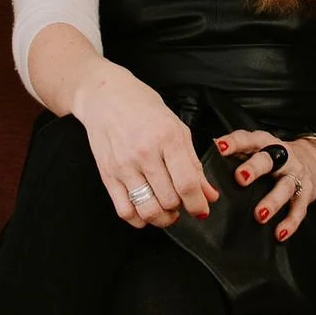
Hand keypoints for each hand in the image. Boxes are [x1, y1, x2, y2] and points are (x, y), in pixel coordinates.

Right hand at [69, 58, 211, 227]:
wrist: (105, 95)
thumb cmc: (143, 107)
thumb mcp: (177, 128)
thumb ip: (194, 163)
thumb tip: (209, 194)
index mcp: (167, 138)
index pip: (187, 184)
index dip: (198, 204)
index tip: (201, 210)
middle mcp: (144, 153)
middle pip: (169, 200)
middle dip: (181, 208)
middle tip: (182, 203)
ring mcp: (123, 166)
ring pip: (147, 210)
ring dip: (162, 218)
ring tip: (167, 211)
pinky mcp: (107, 175)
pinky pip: (124, 210)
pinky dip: (139, 219)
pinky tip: (146, 210)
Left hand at [221, 129, 315, 240]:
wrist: (315, 160)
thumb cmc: (276, 156)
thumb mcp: (259, 147)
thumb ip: (238, 149)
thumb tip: (211, 146)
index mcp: (265, 143)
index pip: (248, 139)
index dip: (234, 143)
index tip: (220, 147)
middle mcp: (282, 157)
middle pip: (268, 160)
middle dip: (255, 168)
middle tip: (241, 178)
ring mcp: (295, 175)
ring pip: (285, 186)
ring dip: (272, 201)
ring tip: (259, 215)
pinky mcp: (306, 194)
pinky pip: (298, 209)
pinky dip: (290, 223)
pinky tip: (279, 233)